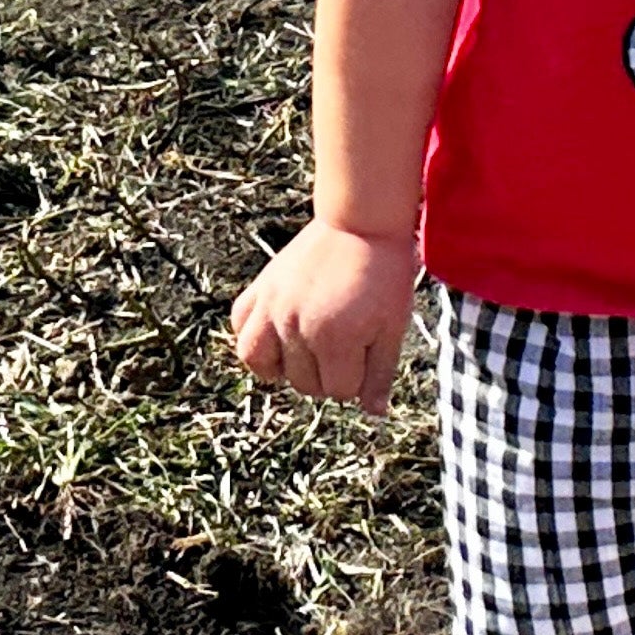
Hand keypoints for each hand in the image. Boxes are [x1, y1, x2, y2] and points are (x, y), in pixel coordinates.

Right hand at [229, 219, 416, 413]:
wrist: (362, 221)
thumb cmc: (385, 273)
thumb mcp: (393, 324)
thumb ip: (382, 372)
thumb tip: (374, 413)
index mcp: (334, 338)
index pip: (339, 391)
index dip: (359, 377)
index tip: (369, 350)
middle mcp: (296, 326)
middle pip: (304, 383)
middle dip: (328, 373)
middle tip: (346, 342)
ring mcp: (272, 307)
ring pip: (260, 363)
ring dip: (286, 365)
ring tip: (308, 349)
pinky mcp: (260, 289)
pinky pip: (241, 327)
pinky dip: (256, 338)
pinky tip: (278, 334)